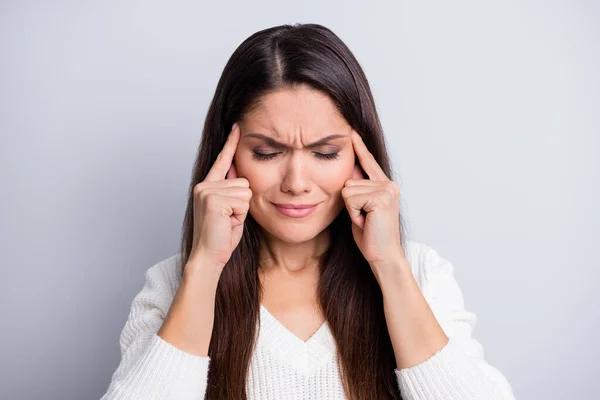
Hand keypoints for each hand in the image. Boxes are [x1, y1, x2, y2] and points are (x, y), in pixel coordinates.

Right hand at [189, 122, 251, 268]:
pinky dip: (240, 215)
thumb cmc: (220, 237)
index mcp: (206, 186)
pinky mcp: (213, 199)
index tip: (238, 126)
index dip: (231, 144)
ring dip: (242, 210)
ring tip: (227, 221)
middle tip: (229, 219)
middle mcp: (204, 185)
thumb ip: (232, 190)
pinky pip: (243, 201)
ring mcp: (207, 191)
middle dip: (243, 203)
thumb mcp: (230, 210)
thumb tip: (237, 172)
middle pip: (243, 181)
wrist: (208, 256)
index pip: (222, 160)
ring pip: (245, 191)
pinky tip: (227, 222)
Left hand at [341, 130, 405, 267]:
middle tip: (364, 219)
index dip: (359, 148)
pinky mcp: (381, 197)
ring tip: (365, 221)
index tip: (352, 132)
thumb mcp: (360, 209)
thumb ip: (357, 191)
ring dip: (351, 210)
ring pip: (348, 190)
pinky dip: (353, 214)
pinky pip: (351, 198)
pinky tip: (366, 222)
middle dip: (350, 204)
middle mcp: (388, 184)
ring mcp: (386, 189)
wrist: (383, 255)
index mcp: (385, 185)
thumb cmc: (371, 236)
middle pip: (349, 181)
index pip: (368, 163)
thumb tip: (347, 174)